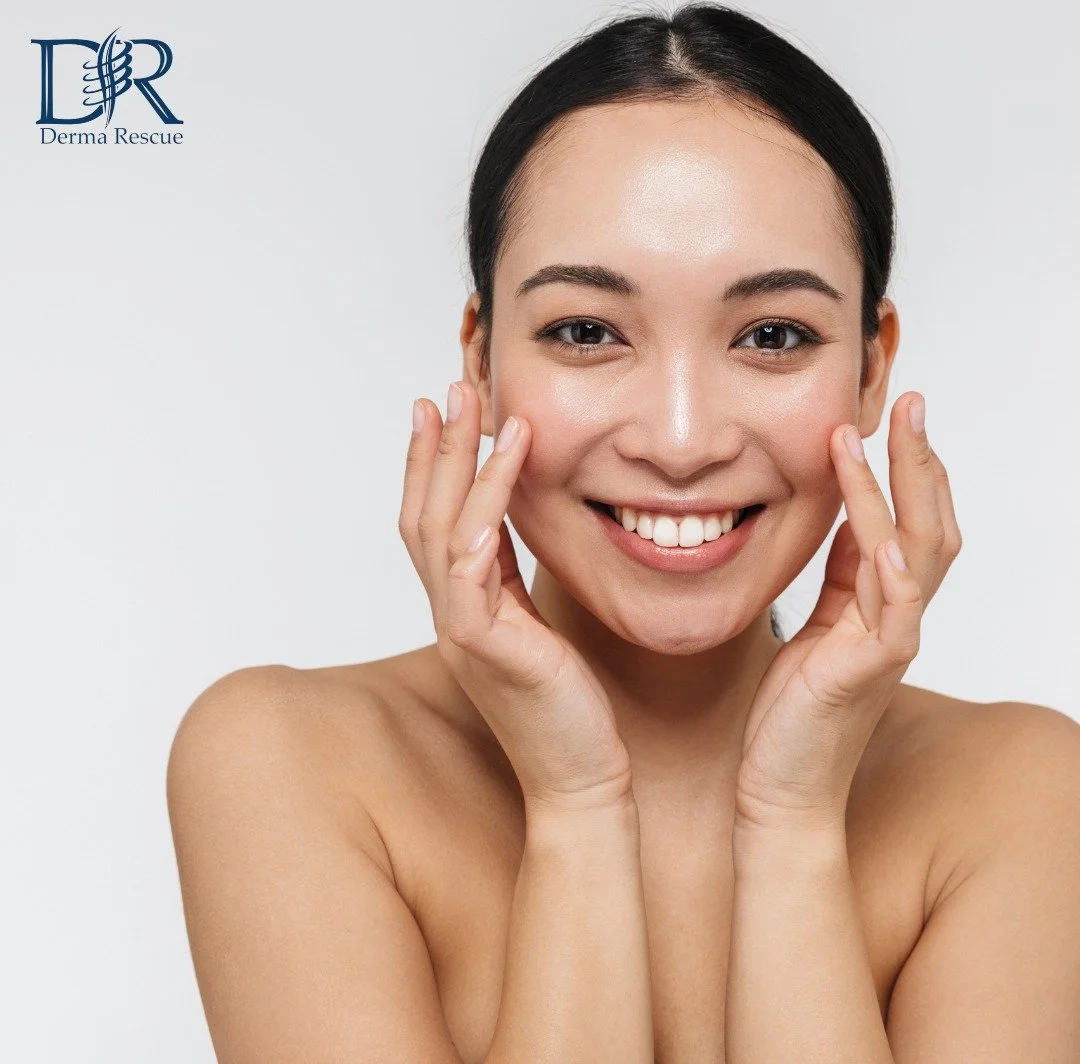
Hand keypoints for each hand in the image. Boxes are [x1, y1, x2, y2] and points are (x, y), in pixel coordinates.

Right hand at [399, 380, 632, 810]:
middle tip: (443, 391)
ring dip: (454, 467)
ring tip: (470, 410)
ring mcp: (462, 634)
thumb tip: (511, 532)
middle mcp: (452, 616)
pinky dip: (480, 522)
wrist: (581, 778)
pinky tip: (496, 479)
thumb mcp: (538, 629)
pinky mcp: (487, 651)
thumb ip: (514, 583)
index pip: (437, 523)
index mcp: (465, 609)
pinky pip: (471, 575)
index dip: (434, 467)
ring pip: (441, 534)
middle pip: (425, 516)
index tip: (442, 413)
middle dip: (433, 451)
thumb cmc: (570, 707)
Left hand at [734, 392, 962, 833]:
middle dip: (921, 462)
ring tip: (889, 439)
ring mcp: (886, 646)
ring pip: (915, 557)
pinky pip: (893, 619)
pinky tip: (888, 541)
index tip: (888, 414)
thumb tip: (853, 521)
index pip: (910, 522)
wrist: (780, 786)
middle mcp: (895, 619)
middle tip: (911, 401)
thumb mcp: (819, 627)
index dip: (906, 468)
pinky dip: (894, 578)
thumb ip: (842, 578)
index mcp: (882, 606)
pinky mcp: (863, 674)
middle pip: (929, 526)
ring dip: (903, 495)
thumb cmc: (792, 711)